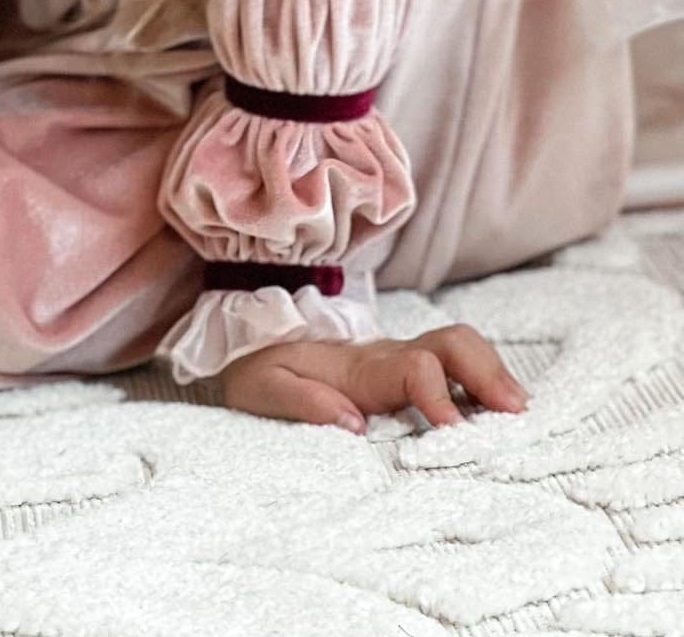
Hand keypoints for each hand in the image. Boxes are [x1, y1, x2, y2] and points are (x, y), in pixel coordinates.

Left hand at [217, 324, 530, 433]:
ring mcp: (403, 361)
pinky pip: (458, 366)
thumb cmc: (259, 371)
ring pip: (462, 348)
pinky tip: (506, 414)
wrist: (251, 349)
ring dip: (496, 375)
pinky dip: (488, 383)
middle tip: (517, 413)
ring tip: (523, 415)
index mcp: (359, 365)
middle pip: (452, 342)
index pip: (413, 367)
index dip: (438, 395)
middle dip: (488, 372)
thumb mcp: (261, 388)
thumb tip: (352, 423)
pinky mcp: (409, 372)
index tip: (453, 431)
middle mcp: (389, 356)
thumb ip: (301, 401)